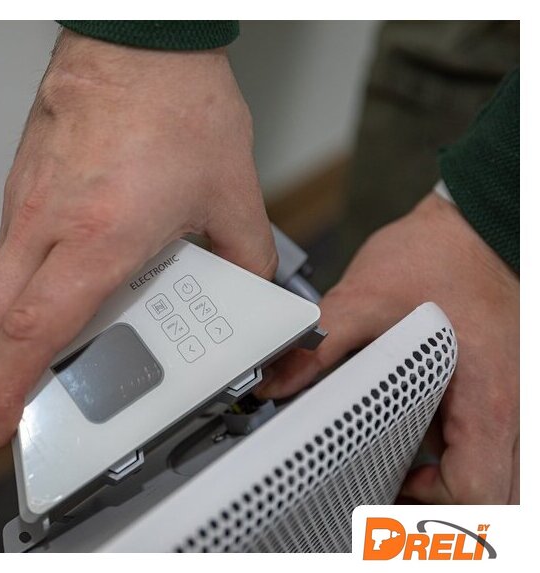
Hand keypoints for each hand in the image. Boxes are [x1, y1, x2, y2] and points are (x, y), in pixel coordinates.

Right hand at [0, 29, 276, 447]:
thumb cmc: (177, 104)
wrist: (137, 39)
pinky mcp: (21, 186)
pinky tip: (45, 295)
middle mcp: (47, 225)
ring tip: (23, 363)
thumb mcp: (233, 192)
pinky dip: (10, 293)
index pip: (32, 330)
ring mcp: (25, 203)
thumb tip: (253, 290)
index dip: (6, 388)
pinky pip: (3, 254)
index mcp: (100, 238)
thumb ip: (247, 257)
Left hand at [257, 193, 518, 502]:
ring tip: (401, 462)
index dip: (432, 500)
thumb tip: (276, 382)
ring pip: (490, 465)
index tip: (393, 482)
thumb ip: (322, 344)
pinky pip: (481, 436)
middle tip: (394, 484)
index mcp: (487, 399)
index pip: (478, 488)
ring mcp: (507, 398)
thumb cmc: (440, 258)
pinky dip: (453, 445)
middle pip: (489, 489)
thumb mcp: (368, 299)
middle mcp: (508, 406)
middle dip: (440, 498)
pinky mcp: (494, 385)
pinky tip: (415, 424)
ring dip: (449, 474)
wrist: (471, 226)